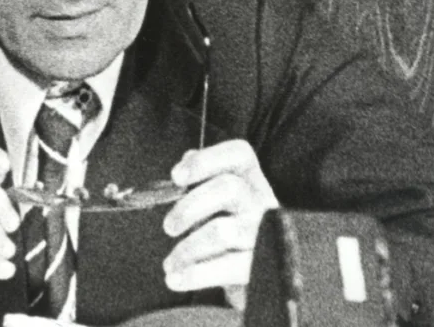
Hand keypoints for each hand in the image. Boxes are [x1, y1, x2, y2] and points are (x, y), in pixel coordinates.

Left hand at [161, 140, 278, 310]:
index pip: (238, 154)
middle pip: (228, 188)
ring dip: (187, 248)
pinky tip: (175, 279)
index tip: (175, 176)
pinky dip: (194, 275)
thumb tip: (187, 159)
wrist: (261, 278)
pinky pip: (226, 268)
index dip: (206, 160)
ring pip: (222, 231)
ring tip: (170, 263)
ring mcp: (263, 234)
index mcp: (251, 180)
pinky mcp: (260, 267)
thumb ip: (204, 179)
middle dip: (190, 206)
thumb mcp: (220, 203)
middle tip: (169, 227)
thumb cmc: (232, 231)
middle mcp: (262, 202)